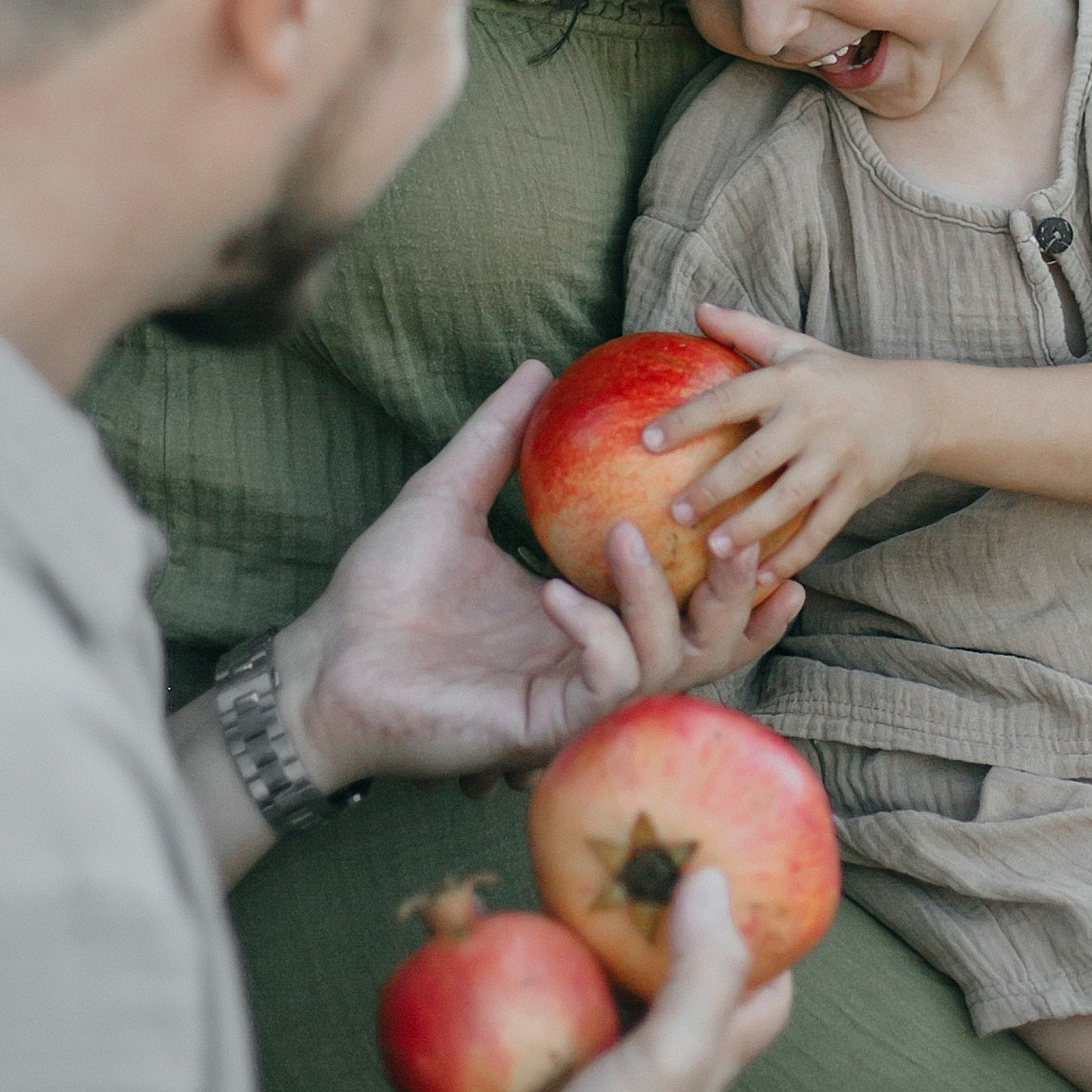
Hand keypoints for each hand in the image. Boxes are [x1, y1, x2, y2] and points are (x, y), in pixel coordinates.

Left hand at [281, 362, 803, 792]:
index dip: (741, 571)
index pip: (690, 600)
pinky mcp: (547, 724)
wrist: (325, 662)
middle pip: (709, 641)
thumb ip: (499, 436)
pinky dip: (597, 632)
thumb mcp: (449, 494)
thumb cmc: (382, 588)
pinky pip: (606, 684)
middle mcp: (596, 657)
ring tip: (627, 539)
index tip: (766, 519)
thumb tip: (541, 367)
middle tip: (739, 536)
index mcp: (590, 611)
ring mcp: (577, 695)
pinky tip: (556, 593)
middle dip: (737, 594)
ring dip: (661, 597)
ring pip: (670, 662)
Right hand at [446, 865, 792, 1091]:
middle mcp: (655, 1063)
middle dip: (648, 920)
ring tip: (545, 877)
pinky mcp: (528, 1088)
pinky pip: (516, 1020)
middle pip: (666, 976)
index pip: (761, 992)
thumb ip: (702, 972)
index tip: (742, 875)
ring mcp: (589, 1076)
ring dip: (565, 945)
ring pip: (585, 992)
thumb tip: (713, 878)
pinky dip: (501, 983)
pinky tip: (480, 939)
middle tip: (624, 851)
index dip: (765, 939)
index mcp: (705, 1057)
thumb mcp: (675, 1058)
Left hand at [649, 301, 929, 582]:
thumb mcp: (796, 346)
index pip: (730, 399)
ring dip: (751, 528)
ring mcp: (838, 458)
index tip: (647, 441)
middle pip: (757, 458)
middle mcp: (813, 419)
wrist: (914, 406)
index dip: (688, 419)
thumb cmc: (838, 375)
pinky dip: (794, 556)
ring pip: (789, 500)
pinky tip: (762, 577)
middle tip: (674, 512)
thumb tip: (698, 309)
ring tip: (714, 551)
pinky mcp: (857, 490)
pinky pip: (822, 529)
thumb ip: (746, 331)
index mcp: (791, 381)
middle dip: (715, 487)